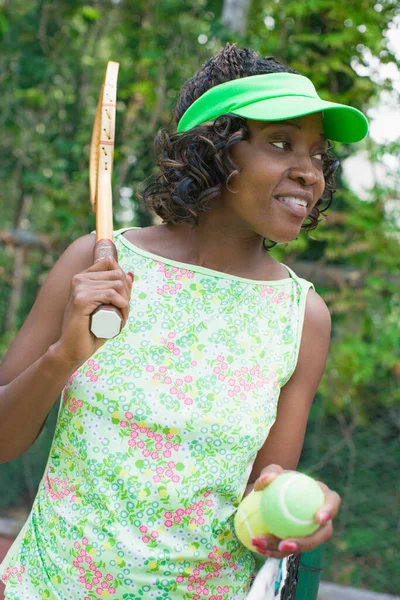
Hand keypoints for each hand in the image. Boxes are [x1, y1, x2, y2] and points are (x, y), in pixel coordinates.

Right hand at [52, 253, 133, 367]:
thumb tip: (130, 275)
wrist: (72, 349)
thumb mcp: (107, 307)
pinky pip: (111, 295)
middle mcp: (79, 279)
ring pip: (117, 285)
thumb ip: (117, 291)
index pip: (111, 263)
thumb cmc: (90, 330)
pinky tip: (121, 319)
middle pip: (118, 275)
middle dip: (127, 294)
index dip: (123, 279)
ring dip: (126, 304)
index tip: (122, 299)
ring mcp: (79, 288)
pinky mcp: (81, 300)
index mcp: (83, 277)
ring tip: (121, 319)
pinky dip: (122, 306)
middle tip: (123, 313)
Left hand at [250, 464, 340, 558]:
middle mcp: (321, 518)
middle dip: (305, 544)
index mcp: (322, 495)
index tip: (318, 518)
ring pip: (302, 547)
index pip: (333, 501)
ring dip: (282, 550)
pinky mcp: (298, 543)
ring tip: (262, 546)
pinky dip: (272, 550)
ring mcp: (311, 533)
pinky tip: (258, 547)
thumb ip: (270, 471)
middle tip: (284, 544)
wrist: (268, 495)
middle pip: (321, 535)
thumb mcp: (272, 471)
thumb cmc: (276, 480)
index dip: (330, 510)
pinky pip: (287, 550)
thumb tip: (269, 478)